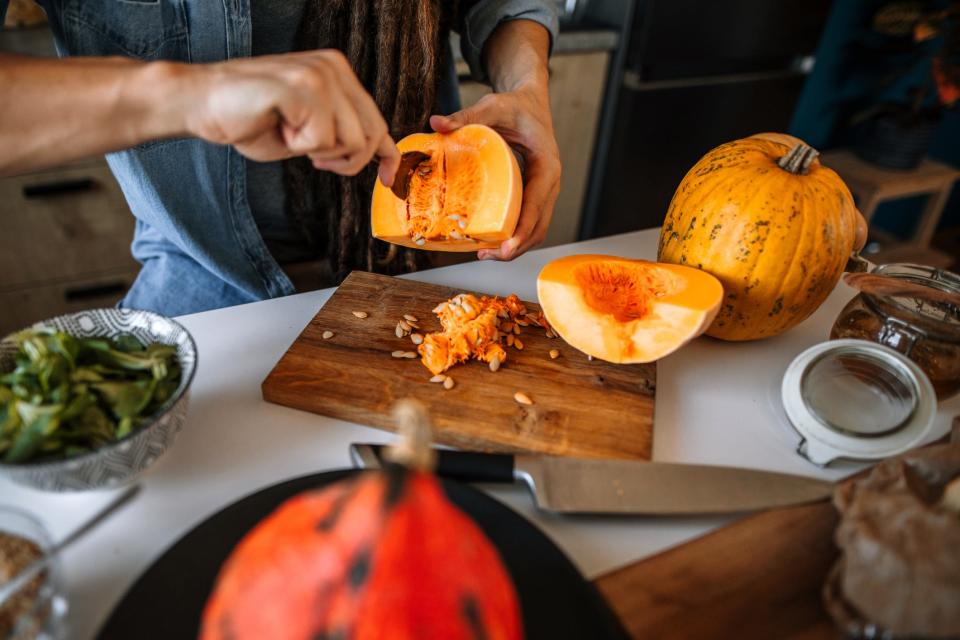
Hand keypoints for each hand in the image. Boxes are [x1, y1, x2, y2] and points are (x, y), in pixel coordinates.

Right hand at [182, 50, 399, 184]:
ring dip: (317, 152)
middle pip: (370, 134)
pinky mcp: (304, 87)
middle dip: (346, 161)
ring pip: (350, 141)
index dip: (387, 154)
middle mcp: (334, 67)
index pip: (376, 119)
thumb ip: (338, 136)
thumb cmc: (249, 119)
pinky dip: (298, 146)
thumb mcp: (306, 131)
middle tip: (313, 158)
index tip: (390, 179)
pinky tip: (276, 126)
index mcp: (337, 73)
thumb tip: (373, 155)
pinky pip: (322, 139)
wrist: (200, 103)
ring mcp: (320, 74)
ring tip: (287, 132)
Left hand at [430, 82, 559, 260]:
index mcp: (547, 165)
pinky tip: (489, 241)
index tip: (507, 248)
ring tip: (484, 255)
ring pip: (536, 229)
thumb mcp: (493, 107)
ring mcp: (545, 191)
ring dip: (514, 246)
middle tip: (487, 256)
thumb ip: (467, 116)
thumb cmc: (515, 106)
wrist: (530, 103)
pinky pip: (528, 221)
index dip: (522, 230)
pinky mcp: (535, 194)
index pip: (537, 205)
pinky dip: (513, 235)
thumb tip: (436, 122)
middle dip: (516, 246)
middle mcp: (551, 182)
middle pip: (539, 226)